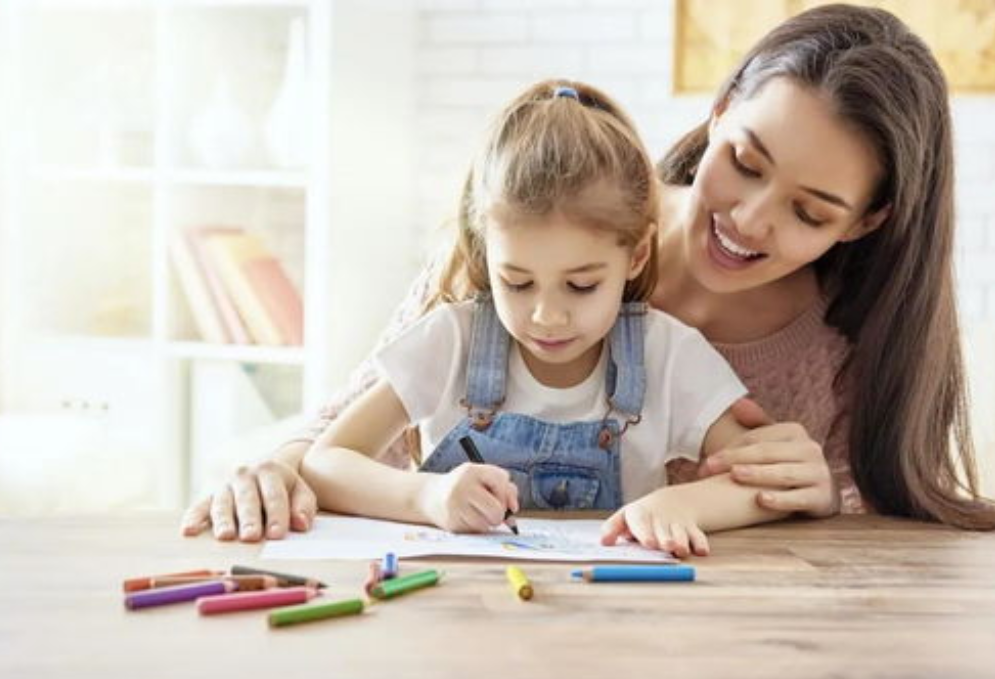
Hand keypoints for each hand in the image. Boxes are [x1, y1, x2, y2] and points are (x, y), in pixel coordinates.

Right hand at [180, 460, 317, 541]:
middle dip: (250, 519)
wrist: (263, 471)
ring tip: (226, 536)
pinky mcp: (209, 497)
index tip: (278, 535)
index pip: (274, 495)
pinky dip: (193, 519)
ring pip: (223, 504)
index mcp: (270, 471)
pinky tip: (188, 531)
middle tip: (252, 537)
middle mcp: (245, 475)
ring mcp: (225, 486)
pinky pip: (199, 507)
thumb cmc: (284, 489)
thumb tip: (301, 524)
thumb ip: (303, 506)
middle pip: (248, 499)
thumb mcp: (300, 491)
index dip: (277, 515)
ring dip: (223, 521)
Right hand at [417, 463, 518, 532]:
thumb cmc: (466, 486)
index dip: (507, 492)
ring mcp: (454, 506)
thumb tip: (512, 512)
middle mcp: (461, 486)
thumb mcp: (483, 477)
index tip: (502, 498)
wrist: (431, 496)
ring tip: (477, 512)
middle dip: (500, 513)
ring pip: (487, 523)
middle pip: (496, 509)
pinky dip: (477, 526)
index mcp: (471, 470)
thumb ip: (504, 488)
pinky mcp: (451, 523)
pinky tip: (466, 517)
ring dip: (487, 521)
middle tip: (492, 510)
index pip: (501, 480)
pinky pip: (476, 531)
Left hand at [600, 489, 708, 557]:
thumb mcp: (625, 517)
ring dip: (682, 542)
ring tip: (680, 551)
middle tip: (666, 547)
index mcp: (642, 515)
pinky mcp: (692, 529)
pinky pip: (699, 535)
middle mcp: (661, 520)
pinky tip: (702, 551)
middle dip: (666, 539)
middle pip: (664, 531)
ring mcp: (677, 524)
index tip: (649, 543)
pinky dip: (701, 543)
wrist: (670, 503)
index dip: (646, 533)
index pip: (642, 523)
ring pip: (682, 533)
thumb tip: (603, 543)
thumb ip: (612, 528)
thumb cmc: (641, 515)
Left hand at [699, 398, 838, 517]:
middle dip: (735, 459)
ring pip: (783, 474)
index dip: (729, 448)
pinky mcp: (823, 497)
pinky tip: (761, 499)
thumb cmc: (787, 464)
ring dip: (757, 474)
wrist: (820, 492)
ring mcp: (819, 473)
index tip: (707, 462)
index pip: (756, 438)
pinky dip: (781, 500)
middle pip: (766, 453)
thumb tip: (738, 405)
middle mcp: (810, 449)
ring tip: (735, 475)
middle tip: (708, 468)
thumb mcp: (774, 443)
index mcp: (795, 431)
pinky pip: (799, 499)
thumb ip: (756, 424)